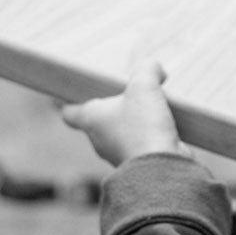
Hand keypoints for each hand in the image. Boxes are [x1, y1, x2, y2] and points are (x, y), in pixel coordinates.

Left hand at [61, 59, 190, 166]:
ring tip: (154, 107)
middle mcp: (99, 139)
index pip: (69, 112)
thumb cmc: (143, 127)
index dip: (71, 102)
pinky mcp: (138, 164)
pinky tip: (166, 126)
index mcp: (90, 119)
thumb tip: (153, 67)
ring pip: (121, 133)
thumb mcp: (144, 85)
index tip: (77, 94)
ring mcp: (117, 154)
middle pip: (99, 120)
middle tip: (130, 92)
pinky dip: (150, 136)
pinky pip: (140, 146)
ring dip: (135, 122)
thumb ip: (146, 69)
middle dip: (113, 107)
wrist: (161, 167)